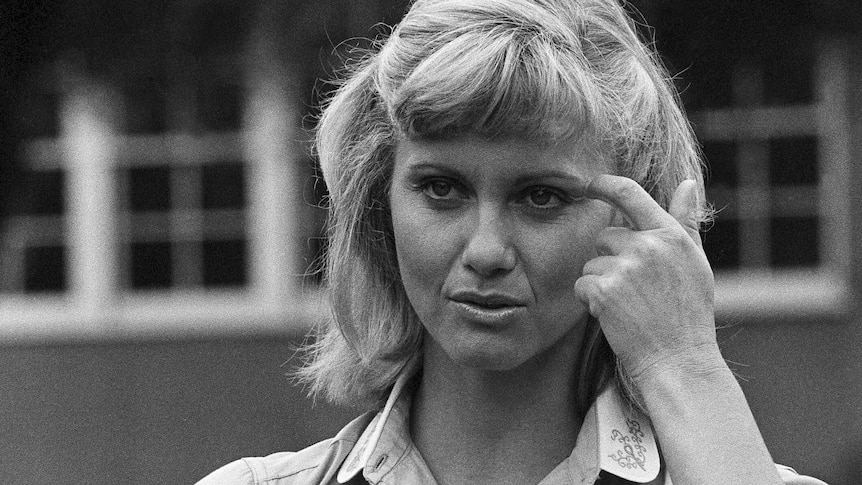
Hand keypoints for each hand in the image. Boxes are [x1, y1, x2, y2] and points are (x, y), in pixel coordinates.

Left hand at [574, 175, 719, 384]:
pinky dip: (590, 301)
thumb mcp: (694, 263)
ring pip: (592, 263)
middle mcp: (647, 246)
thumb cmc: (688, 313)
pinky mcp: (604, 291)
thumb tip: (687, 183)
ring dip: (601, 283)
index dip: (604, 184)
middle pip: (605, 236)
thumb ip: (685, 221)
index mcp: (670, 235)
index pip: (630, 194)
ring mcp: (625, 268)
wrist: (678, 360)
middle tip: (635, 291)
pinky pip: (582, 284)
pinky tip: (616, 317)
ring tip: (630, 307)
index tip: (590, 184)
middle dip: (610, 260)